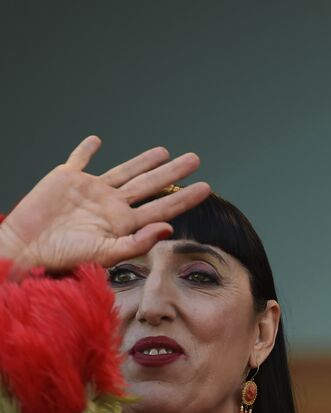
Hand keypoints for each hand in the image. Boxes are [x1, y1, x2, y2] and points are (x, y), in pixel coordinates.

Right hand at [0, 136, 210, 279]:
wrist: (27, 249)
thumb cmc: (65, 258)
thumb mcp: (107, 254)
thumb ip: (139, 243)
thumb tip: (169, 228)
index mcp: (125, 223)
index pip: (162, 208)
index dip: (185, 197)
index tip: (207, 187)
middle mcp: (112, 205)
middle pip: (150, 184)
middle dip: (173, 172)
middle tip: (195, 159)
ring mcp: (90, 191)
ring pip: (124, 171)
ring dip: (143, 160)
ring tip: (164, 151)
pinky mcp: (66, 179)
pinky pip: (79, 160)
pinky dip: (86, 150)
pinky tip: (96, 141)